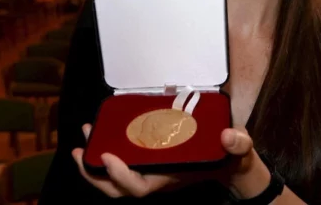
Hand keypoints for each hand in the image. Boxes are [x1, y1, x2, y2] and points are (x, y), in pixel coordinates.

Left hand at [71, 124, 269, 198]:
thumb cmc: (232, 157)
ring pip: (114, 177)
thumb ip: (238, 143)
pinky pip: (122, 160)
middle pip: (116, 189)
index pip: (138, 188)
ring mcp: (150, 169)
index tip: (107, 155)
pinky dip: (107, 148)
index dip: (119, 176)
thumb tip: (228, 136)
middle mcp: (155, 177)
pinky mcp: (149, 158)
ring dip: (94, 161)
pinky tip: (102, 130)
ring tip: (85, 137)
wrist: (231, 162)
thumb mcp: (240, 149)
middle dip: (94, 173)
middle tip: (81, 150)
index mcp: (170, 178)